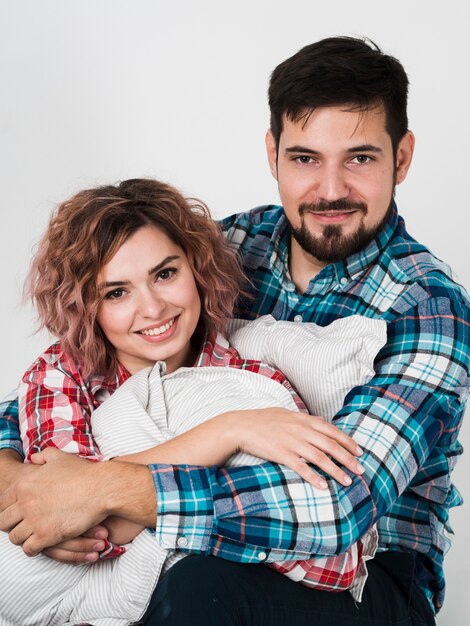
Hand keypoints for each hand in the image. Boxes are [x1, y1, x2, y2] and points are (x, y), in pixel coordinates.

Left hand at [0, 448, 155, 556]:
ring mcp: (34, 520)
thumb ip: (42, 456)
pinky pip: (28, 549)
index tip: (18, 513)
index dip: (9, 509)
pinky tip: (41, 544)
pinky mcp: (46, 535)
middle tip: (23, 526)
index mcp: (25, 484)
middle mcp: (25, 502)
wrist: (102, 488)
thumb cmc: (83, 473)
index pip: (2, 502)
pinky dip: (33, 549)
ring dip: (23, 537)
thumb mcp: (60, 458)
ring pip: (15, 537)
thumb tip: (31, 458)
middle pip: (4, 521)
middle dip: (12, 524)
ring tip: (32, 536)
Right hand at [224, 408, 363, 488]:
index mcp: (303, 420)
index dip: (348, 442)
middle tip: (361, 470)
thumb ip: (305, 418)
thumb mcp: (286, 413)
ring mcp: (292, 442)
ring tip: (348, 481)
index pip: (332, 431)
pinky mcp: (281, 454)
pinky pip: (301, 468)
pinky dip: (314, 478)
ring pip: (320, 458)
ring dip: (336, 471)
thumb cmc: (263, 420)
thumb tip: (322, 421)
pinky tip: (323, 487)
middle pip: (331, 445)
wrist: (240, 426)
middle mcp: (301, 430)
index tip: (360, 452)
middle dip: (348, 459)